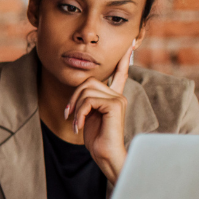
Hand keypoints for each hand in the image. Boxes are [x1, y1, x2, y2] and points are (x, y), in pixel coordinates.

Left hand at [66, 42, 133, 182]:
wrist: (106, 155)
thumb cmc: (97, 138)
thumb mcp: (89, 115)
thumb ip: (88, 101)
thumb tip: (80, 92)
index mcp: (113, 96)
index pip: (119, 73)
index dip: (123, 59)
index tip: (130, 43)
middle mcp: (118, 95)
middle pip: (88, 82)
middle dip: (73, 97)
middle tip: (68, 114)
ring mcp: (119, 99)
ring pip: (86, 90)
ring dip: (75, 107)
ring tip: (75, 122)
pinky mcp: (116, 105)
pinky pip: (89, 100)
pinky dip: (79, 113)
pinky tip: (80, 126)